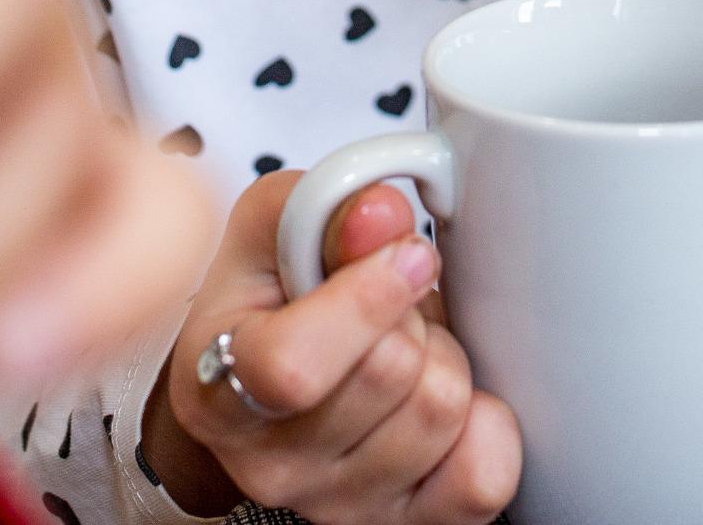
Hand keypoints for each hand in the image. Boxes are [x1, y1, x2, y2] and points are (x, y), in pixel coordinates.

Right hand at [143, 172, 520, 524]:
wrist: (270, 381)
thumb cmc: (267, 303)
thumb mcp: (272, 230)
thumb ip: (323, 207)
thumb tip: (380, 214)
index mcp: (217, 387)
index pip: (293, 367)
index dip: (365, 299)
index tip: (400, 252)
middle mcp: (270, 465)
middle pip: (392, 373)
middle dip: (408, 311)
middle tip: (385, 304)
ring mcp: (338, 505)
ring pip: (442, 410)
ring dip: (442, 358)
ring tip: (403, 350)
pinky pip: (483, 475)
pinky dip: (485, 422)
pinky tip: (441, 398)